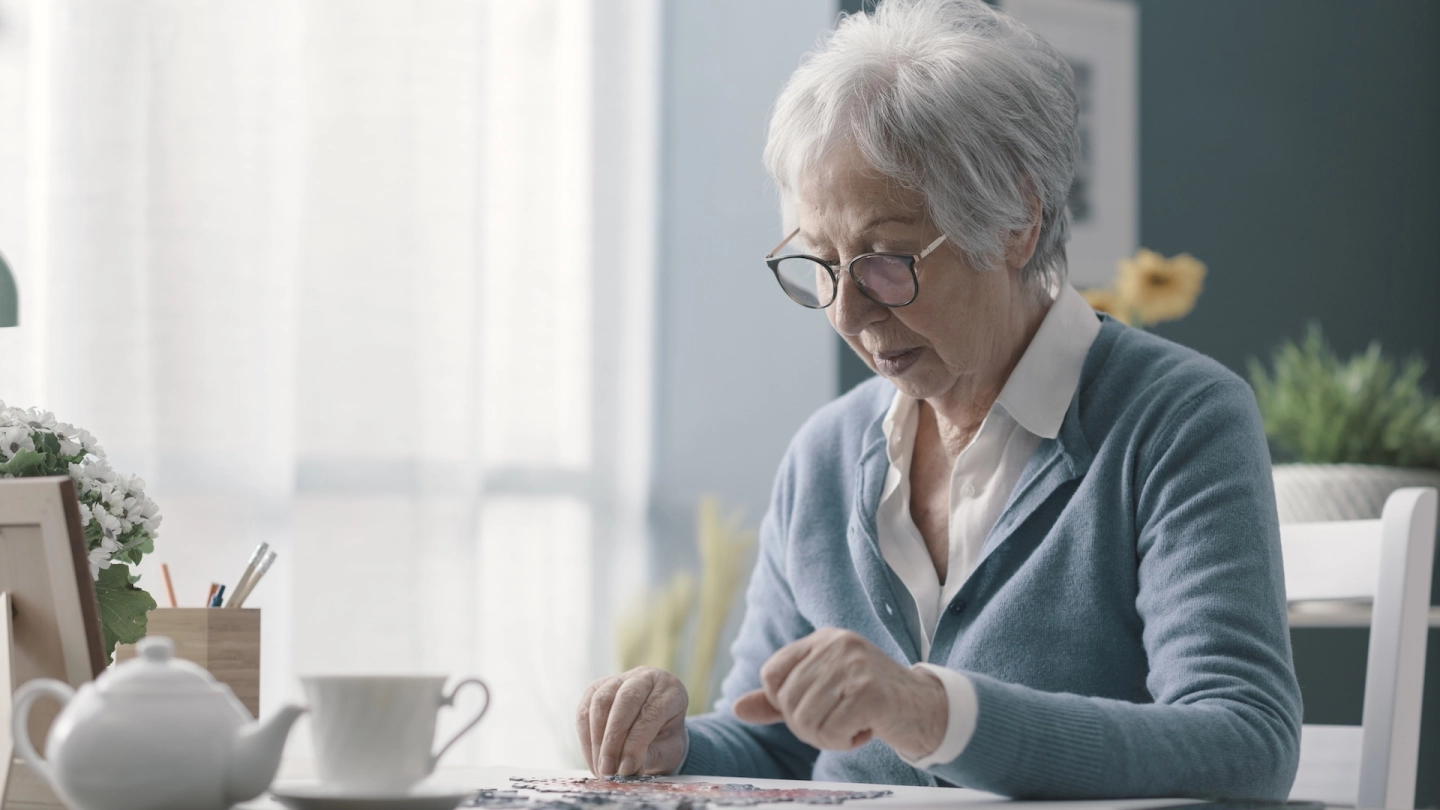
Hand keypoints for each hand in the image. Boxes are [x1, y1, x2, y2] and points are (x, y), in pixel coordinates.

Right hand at [576, 667, 688, 776]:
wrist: (658, 727)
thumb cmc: (666, 738)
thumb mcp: (668, 750)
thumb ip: (650, 756)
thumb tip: (626, 769)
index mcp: (671, 690)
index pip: (651, 711)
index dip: (636, 742)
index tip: (626, 769)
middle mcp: (645, 677)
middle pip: (625, 701)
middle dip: (613, 740)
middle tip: (608, 770)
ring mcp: (619, 679)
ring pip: (601, 702)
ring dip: (597, 740)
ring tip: (600, 769)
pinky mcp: (597, 688)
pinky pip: (585, 710)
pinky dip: (586, 738)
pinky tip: (593, 759)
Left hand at [731, 628, 945, 759]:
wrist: (926, 709)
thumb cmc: (870, 701)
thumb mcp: (823, 691)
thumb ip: (779, 700)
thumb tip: (736, 709)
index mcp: (823, 639)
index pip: (771, 674)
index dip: (783, 703)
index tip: (814, 709)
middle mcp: (837, 645)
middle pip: (787, 702)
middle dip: (807, 727)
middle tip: (838, 723)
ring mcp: (855, 666)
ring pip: (806, 720)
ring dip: (827, 737)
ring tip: (852, 726)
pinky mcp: (870, 692)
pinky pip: (832, 731)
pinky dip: (845, 742)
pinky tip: (866, 730)